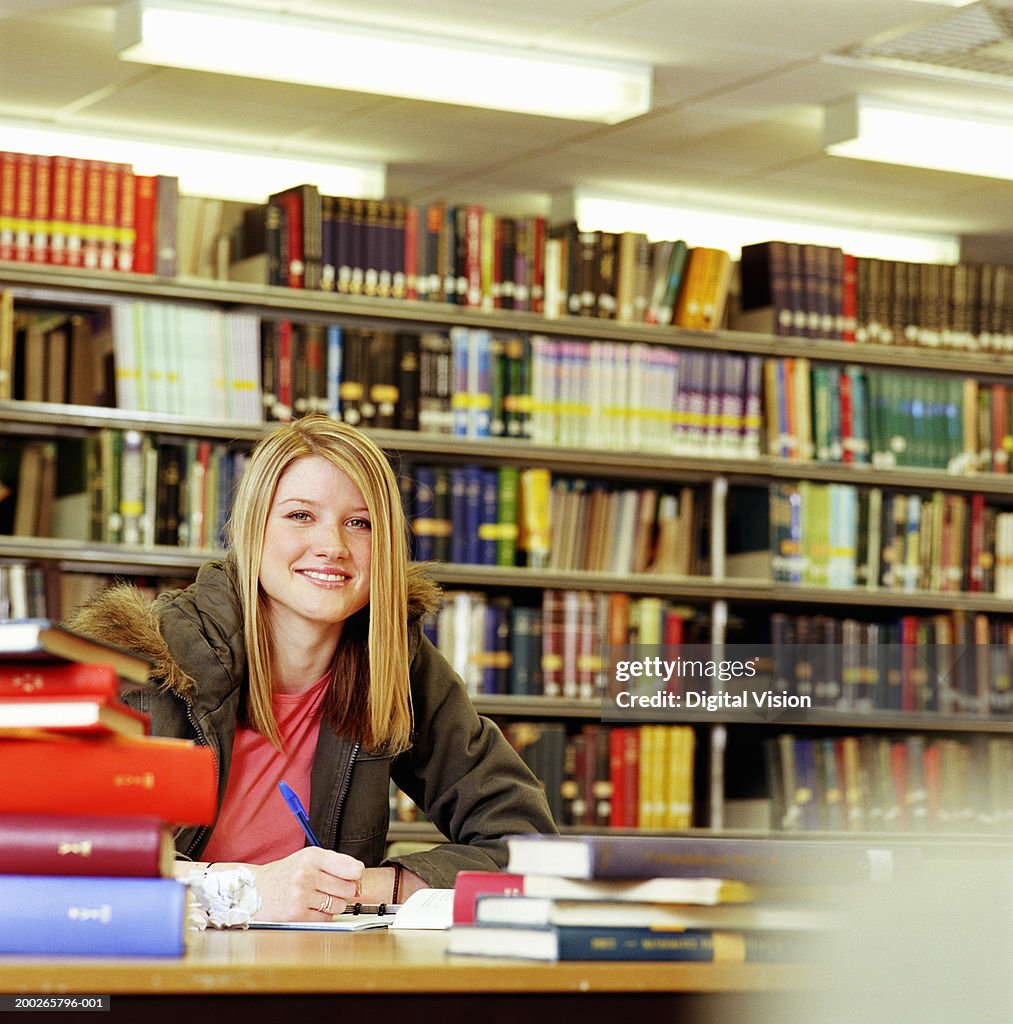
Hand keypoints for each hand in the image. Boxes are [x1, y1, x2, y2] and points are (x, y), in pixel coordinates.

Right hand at [246, 847, 363, 921]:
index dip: (356, 875)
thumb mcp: (308, 858)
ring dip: (333, 904)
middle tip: (329, 887)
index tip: (354, 876)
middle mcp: (307, 874)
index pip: (352, 868)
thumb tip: (360, 881)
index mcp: (313, 856)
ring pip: (339, 905)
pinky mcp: (298, 914)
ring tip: (316, 897)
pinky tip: (309, 907)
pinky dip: (322, 915)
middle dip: (344, 891)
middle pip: (348, 889)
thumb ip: (336, 865)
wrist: (256, 890)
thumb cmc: (286, 873)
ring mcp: (301, 895)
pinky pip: (326, 918)